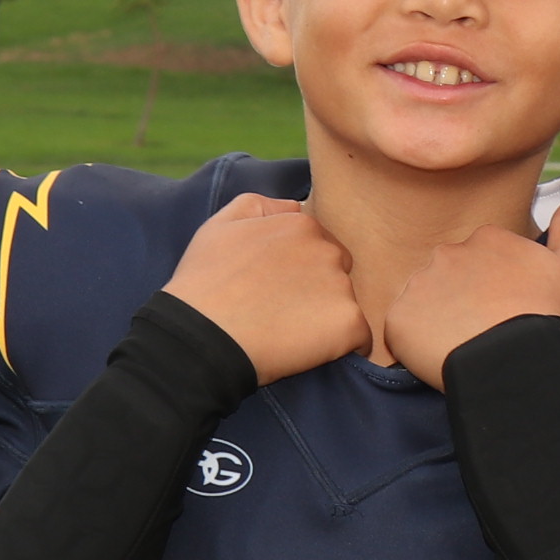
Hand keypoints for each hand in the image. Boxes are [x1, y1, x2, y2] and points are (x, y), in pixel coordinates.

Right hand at [162, 195, 370, 382]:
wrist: (200, 336)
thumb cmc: (203, 284)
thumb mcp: (219, 225)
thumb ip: (261, 206)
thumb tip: (295, 207)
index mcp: (301, 225)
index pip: (318, 247)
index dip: (298, 272)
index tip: (274, 290)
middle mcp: (328, 250)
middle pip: (337, 273)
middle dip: (317, 291)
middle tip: (281, 313)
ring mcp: (340, 286)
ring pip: (346, 304)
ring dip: (327, 319)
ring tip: (288, 334)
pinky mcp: (348, 323)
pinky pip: (359, 338)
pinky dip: (344, 347)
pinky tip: (312, 353)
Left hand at [391, 199, 559, 388]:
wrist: (516, 362)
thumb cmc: (548, 316)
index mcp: (487, 239)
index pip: (482, 255)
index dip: (493, 282)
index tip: (504, 304)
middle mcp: (448, 253)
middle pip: (450, 274)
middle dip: (461, 295)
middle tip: (483, 327)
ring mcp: (421, 284)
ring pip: (425, 298)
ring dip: (437, 317)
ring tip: (462, 343)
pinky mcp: (399, 319)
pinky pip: (402, 328)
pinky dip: (415, 341)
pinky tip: (439, 355)